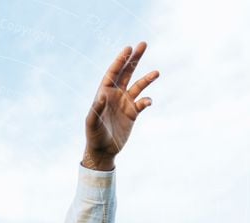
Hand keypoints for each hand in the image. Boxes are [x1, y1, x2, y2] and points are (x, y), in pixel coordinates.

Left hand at [83, 41, 158, 169]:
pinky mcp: (133, 113)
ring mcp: (125, 103)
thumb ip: (96, 110)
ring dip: (147, 79)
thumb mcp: (92, 123)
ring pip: (138, 86)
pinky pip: (142, 102)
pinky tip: (148, 102)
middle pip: (126, 73)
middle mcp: (115, 95)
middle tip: (143, 44)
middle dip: (134, 59)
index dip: (120, 60)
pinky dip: (147, 100)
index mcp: (104, 93)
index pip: (113, 73)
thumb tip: (101, 97)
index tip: (128, 48)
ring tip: (156, 73)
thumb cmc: (94, 136)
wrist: (103, 151)